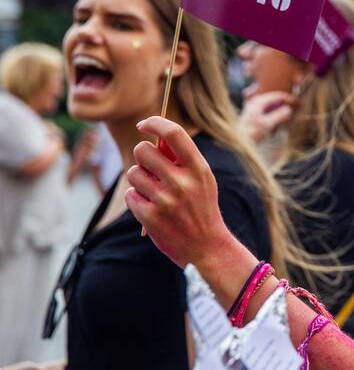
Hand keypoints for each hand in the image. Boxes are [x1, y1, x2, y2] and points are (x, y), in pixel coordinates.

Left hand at [125, 116, 232, 267]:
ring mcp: (165, 200)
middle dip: (142, 156)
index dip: (154, 123)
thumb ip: (183, 159)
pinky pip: (130, 194)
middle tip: (150, 167)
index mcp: (198, 169)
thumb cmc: (202, 207)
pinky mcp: (150, 217)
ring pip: (133, 173)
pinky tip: (150, 207)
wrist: (207, 247)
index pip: (173, 133)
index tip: (144, 124)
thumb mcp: (203, 180)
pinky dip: (136, 198)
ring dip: (139, 179)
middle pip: (143, 150)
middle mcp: (182, 182)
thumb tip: (155, 137)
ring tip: (153, 191)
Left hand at [238, 91, 294, 142]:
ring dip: (279, 107)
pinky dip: (274, 111)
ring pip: (271, 103)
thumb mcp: (266, 124)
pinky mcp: (255, 113)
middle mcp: (255, 100)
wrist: (239, 140)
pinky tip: (278, 118)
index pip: (277, 95)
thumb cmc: (250, 132)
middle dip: (284, 102)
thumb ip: (279, 116)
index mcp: (258, 101)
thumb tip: (289, 110)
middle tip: (293, 106)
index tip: (296, 102)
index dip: (288, 98)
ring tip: (287, 112)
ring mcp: (254, 106)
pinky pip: (268, 108)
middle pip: (274, 97)